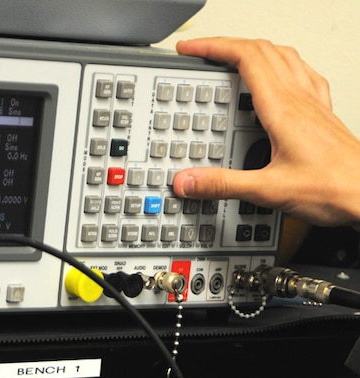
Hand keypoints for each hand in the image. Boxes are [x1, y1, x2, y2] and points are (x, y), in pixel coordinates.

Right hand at [173, 37, 359, 227]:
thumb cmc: (332, 188)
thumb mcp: (268, 191)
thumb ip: (224, 184)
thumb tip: (189, 180)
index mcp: (282, 109)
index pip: (244, 57)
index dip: (213, 47)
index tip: (192, 49)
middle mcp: (299, 98)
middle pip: (261, 49)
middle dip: (227, 44)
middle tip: (204, 52)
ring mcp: (313, 103)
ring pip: (283, 55)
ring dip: (255, 49)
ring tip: (235, 56)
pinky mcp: (323, 114)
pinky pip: (303, 73)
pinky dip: (283, 64)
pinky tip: (281, 75)